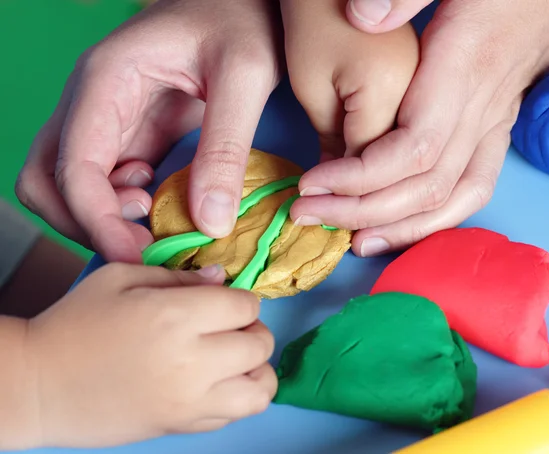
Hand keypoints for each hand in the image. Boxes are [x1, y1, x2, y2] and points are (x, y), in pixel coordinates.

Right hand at [16, 0, 281, 262]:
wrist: (241, 2)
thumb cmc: (241, 20)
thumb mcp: (244, 76)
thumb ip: (225, 148)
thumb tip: (210, 223)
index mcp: (106, 81)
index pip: (73, 166)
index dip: (96, 221)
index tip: (138, 255)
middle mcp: (92, 102)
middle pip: (47, 180)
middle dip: (85, 224)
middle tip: (143, 245)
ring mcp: (107, 118)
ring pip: (68, 185)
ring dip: (101, 218)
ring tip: (154, 221)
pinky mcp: (130, 133)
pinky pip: (105, 182)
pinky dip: (122, 208)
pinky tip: (159, 204)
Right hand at [25, 263, 274, 447]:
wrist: (39, 385)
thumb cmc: (75, 323)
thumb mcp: (122, 278)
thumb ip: (179, 277)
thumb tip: (221, 277)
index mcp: (176, 317)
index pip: (246, 306)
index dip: (242, 299)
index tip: (226, 301)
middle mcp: (192, 362)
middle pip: (260, 345)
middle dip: (253, 329)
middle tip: (231, 326)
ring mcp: (190, 401)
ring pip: (261, 390)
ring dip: (256, 369)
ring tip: (234, 358)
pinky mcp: (182, 427)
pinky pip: (235, 415)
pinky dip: (238, 396)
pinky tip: (215, 381)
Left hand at [292, 0, 548, 256]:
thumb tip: (360, 14)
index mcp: (461, 73)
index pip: (412, 150)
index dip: (359, 177)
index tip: (311, 182)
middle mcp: (481, 111)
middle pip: (423, 186)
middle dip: (360, 209)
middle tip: (307, 214)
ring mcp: (492, 130)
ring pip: (450, 201)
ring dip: (396, 229)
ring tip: (348, 240)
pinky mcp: (493, 139)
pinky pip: (470, 194)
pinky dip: (432, 222)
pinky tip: (394, 231)